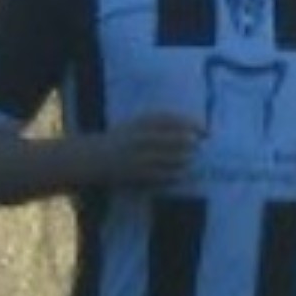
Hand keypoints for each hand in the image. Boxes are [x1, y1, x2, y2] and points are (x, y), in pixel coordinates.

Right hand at [80, 113, 205, 185]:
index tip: (205, 129)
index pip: (171, 120)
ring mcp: (138, 156)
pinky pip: (160, 175)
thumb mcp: (135, 124)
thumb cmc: (119, 139)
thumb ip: (158, 125)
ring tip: (194, 159)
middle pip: (173, 139)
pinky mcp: (136, 173)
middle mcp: (140, 137)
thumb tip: (188, 130)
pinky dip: (174, 174)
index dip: (190, 123)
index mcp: (140, 123)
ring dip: (185, 159)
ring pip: (169, 158)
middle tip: (202, 146)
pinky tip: (183, 175)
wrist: (91, 157)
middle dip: (191, 143)